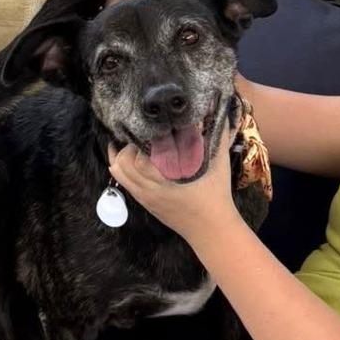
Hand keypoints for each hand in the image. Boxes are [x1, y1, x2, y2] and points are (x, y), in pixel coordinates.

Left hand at [108, 121, 236, 243]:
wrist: (211, 229)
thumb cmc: (216, 196)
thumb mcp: (219, 163)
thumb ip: (218, 136)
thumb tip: (218, 110)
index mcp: (166, 178)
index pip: (140, 155)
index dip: (143, 138)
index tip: (154, 128)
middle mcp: (150, 188)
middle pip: (124, 162)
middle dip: (130, 145)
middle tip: (144, 135)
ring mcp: (145, 197)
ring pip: (120, 173)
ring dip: (121, 156)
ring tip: (131, 143)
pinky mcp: (146, 203)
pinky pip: (125, 184)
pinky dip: (121, 169)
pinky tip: (127, 159)